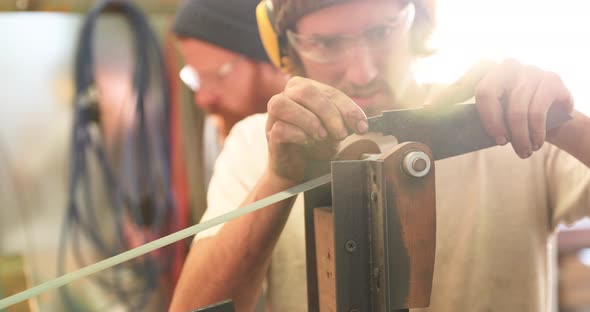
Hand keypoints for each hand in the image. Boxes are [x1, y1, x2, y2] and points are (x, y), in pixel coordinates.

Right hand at [265, 77, 368, 182]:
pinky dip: (297, 134)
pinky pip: (279, 128)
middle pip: (304, 91)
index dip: (347, 108)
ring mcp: (274, 116)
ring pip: (282, 103)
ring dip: (308, 119)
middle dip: (328, 112)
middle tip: (342, 134)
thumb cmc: (317, 144)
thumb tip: (360, 122)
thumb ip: (346, 123)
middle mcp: (286, 97)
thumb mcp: (336, 131)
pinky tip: (308, 142)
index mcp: (305, 89)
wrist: (299, 169)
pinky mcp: (270, 135)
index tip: (362, 126)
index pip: (329, 91)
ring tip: (322, 136)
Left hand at [426, 59, 573, 157]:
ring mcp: (529, 70)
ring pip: (515, 109)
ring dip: (519, 137)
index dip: (445, 97)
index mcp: (487, 71)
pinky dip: (535, 133)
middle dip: (490, 123)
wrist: (557, 116)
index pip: (463, 84)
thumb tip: (448, 132)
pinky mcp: (550, 79)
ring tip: (523, 151)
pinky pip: (537, 111)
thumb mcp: (497, 113)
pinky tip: (535, 142)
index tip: (427, 110)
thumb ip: (478, 115)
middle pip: (486, 92)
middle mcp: (506, 65)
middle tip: (498, 142)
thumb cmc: (517, 115)